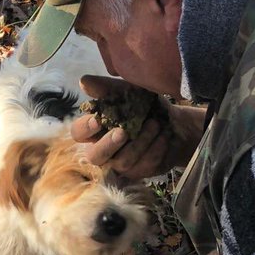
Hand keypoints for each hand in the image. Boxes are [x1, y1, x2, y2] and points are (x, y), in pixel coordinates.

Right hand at [69, 75, 206, 181]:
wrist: (176, 123)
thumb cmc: (146, 106)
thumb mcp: (129, 92)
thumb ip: (107, 88)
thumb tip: (83, 82)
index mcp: (96, 129)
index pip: (79, 133)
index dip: (85, 129)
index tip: (97, 120)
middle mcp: (104, 149)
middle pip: (95, 156)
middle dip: (108, 145)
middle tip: (123, 132)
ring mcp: (120, 164)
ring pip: (123, 162)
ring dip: (140, 142)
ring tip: (155, 124)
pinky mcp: (138, 173)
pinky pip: (143, 167)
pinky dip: (155, 149)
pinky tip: (163, 136)